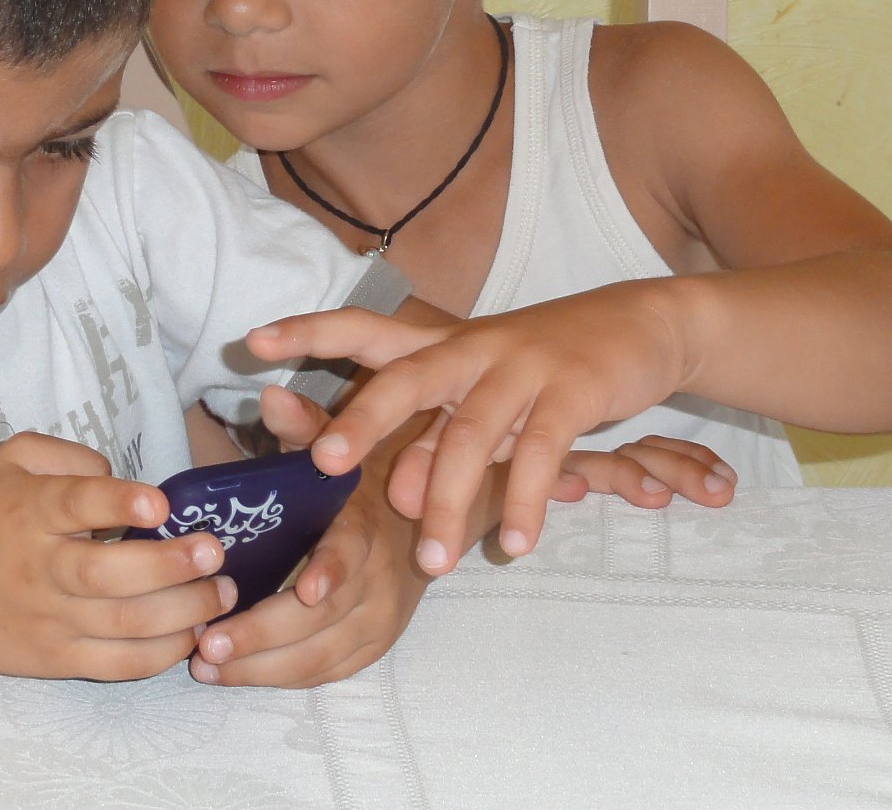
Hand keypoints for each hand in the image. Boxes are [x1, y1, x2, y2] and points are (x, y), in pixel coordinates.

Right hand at [0, 432, 234, 679]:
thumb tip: (124, 482)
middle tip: (214, 552)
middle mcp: (38, 568)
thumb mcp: (13, 460)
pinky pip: (116, 665)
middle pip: (107, 575)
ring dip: (183, 612)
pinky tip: (192, 634)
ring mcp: (48, 620)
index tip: (159, 504)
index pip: (74, 505)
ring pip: (123, 626)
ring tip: (221, 594)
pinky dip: (160, 654)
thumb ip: (69, 457)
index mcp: (29, 511)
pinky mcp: (55, 660)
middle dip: (171, 566)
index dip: (118, 503)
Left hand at [188, 385, 428, 686]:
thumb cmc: (355, 480)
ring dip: (261, 668)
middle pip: (323, 621)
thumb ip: (303, 424)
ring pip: (320, 657)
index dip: (330, 572)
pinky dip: (280, 678)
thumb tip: (269, 394)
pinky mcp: (372, 648)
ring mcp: (379, 620)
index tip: (301, 591)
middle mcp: (379, 578)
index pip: (351, 552)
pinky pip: (326, 674)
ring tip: (206, 666)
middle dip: (263, 636)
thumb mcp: (334, 444)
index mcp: (364, 525)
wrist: (417, 519)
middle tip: (207, 645)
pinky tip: (235, 675)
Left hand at [245, 287, 699, 573]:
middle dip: (362, 421)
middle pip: (406, 379)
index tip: (252, 341)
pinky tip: (516, 544)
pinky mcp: (572, 390)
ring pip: (472, 434)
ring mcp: (521, 366)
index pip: (363, 328)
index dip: (308, 331)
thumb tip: (393, 494)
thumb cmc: (541, 369)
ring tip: (433, 565)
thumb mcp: (479, 395)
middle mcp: (470, 349)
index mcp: (440, 344)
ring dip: (449, 502)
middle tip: (323, 465)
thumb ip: (433, 436)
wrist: (639, 326)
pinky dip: (524, 502)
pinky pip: (540, 452)